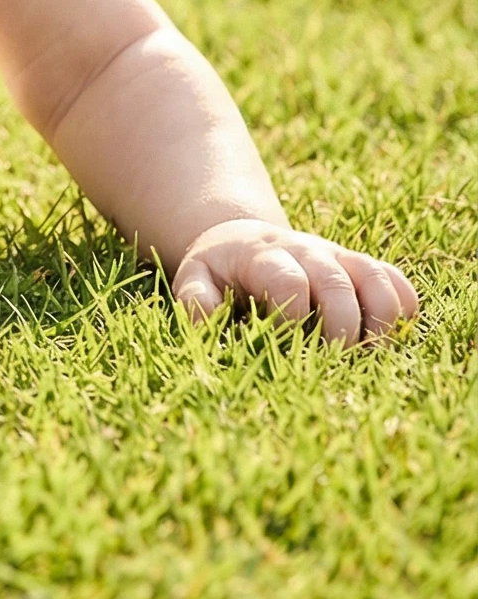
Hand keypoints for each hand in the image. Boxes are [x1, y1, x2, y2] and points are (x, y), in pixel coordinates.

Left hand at [172, 218, 418, 345]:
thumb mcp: (196, 277)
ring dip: (380, 317)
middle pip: (335, 281)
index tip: (282, 347)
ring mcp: (337, 257)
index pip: (286, 280)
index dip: (288, 318)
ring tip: (372, 353)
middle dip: (341, 325)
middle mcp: (306, 252)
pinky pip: (394, 279)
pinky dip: (403, 306)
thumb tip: (209, 321)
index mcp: (262, 255)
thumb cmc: (220, 270)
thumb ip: (196, 299)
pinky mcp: (359, 267)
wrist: (244, 238)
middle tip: (335, 361)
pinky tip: (392, 335)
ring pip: (373, 276)